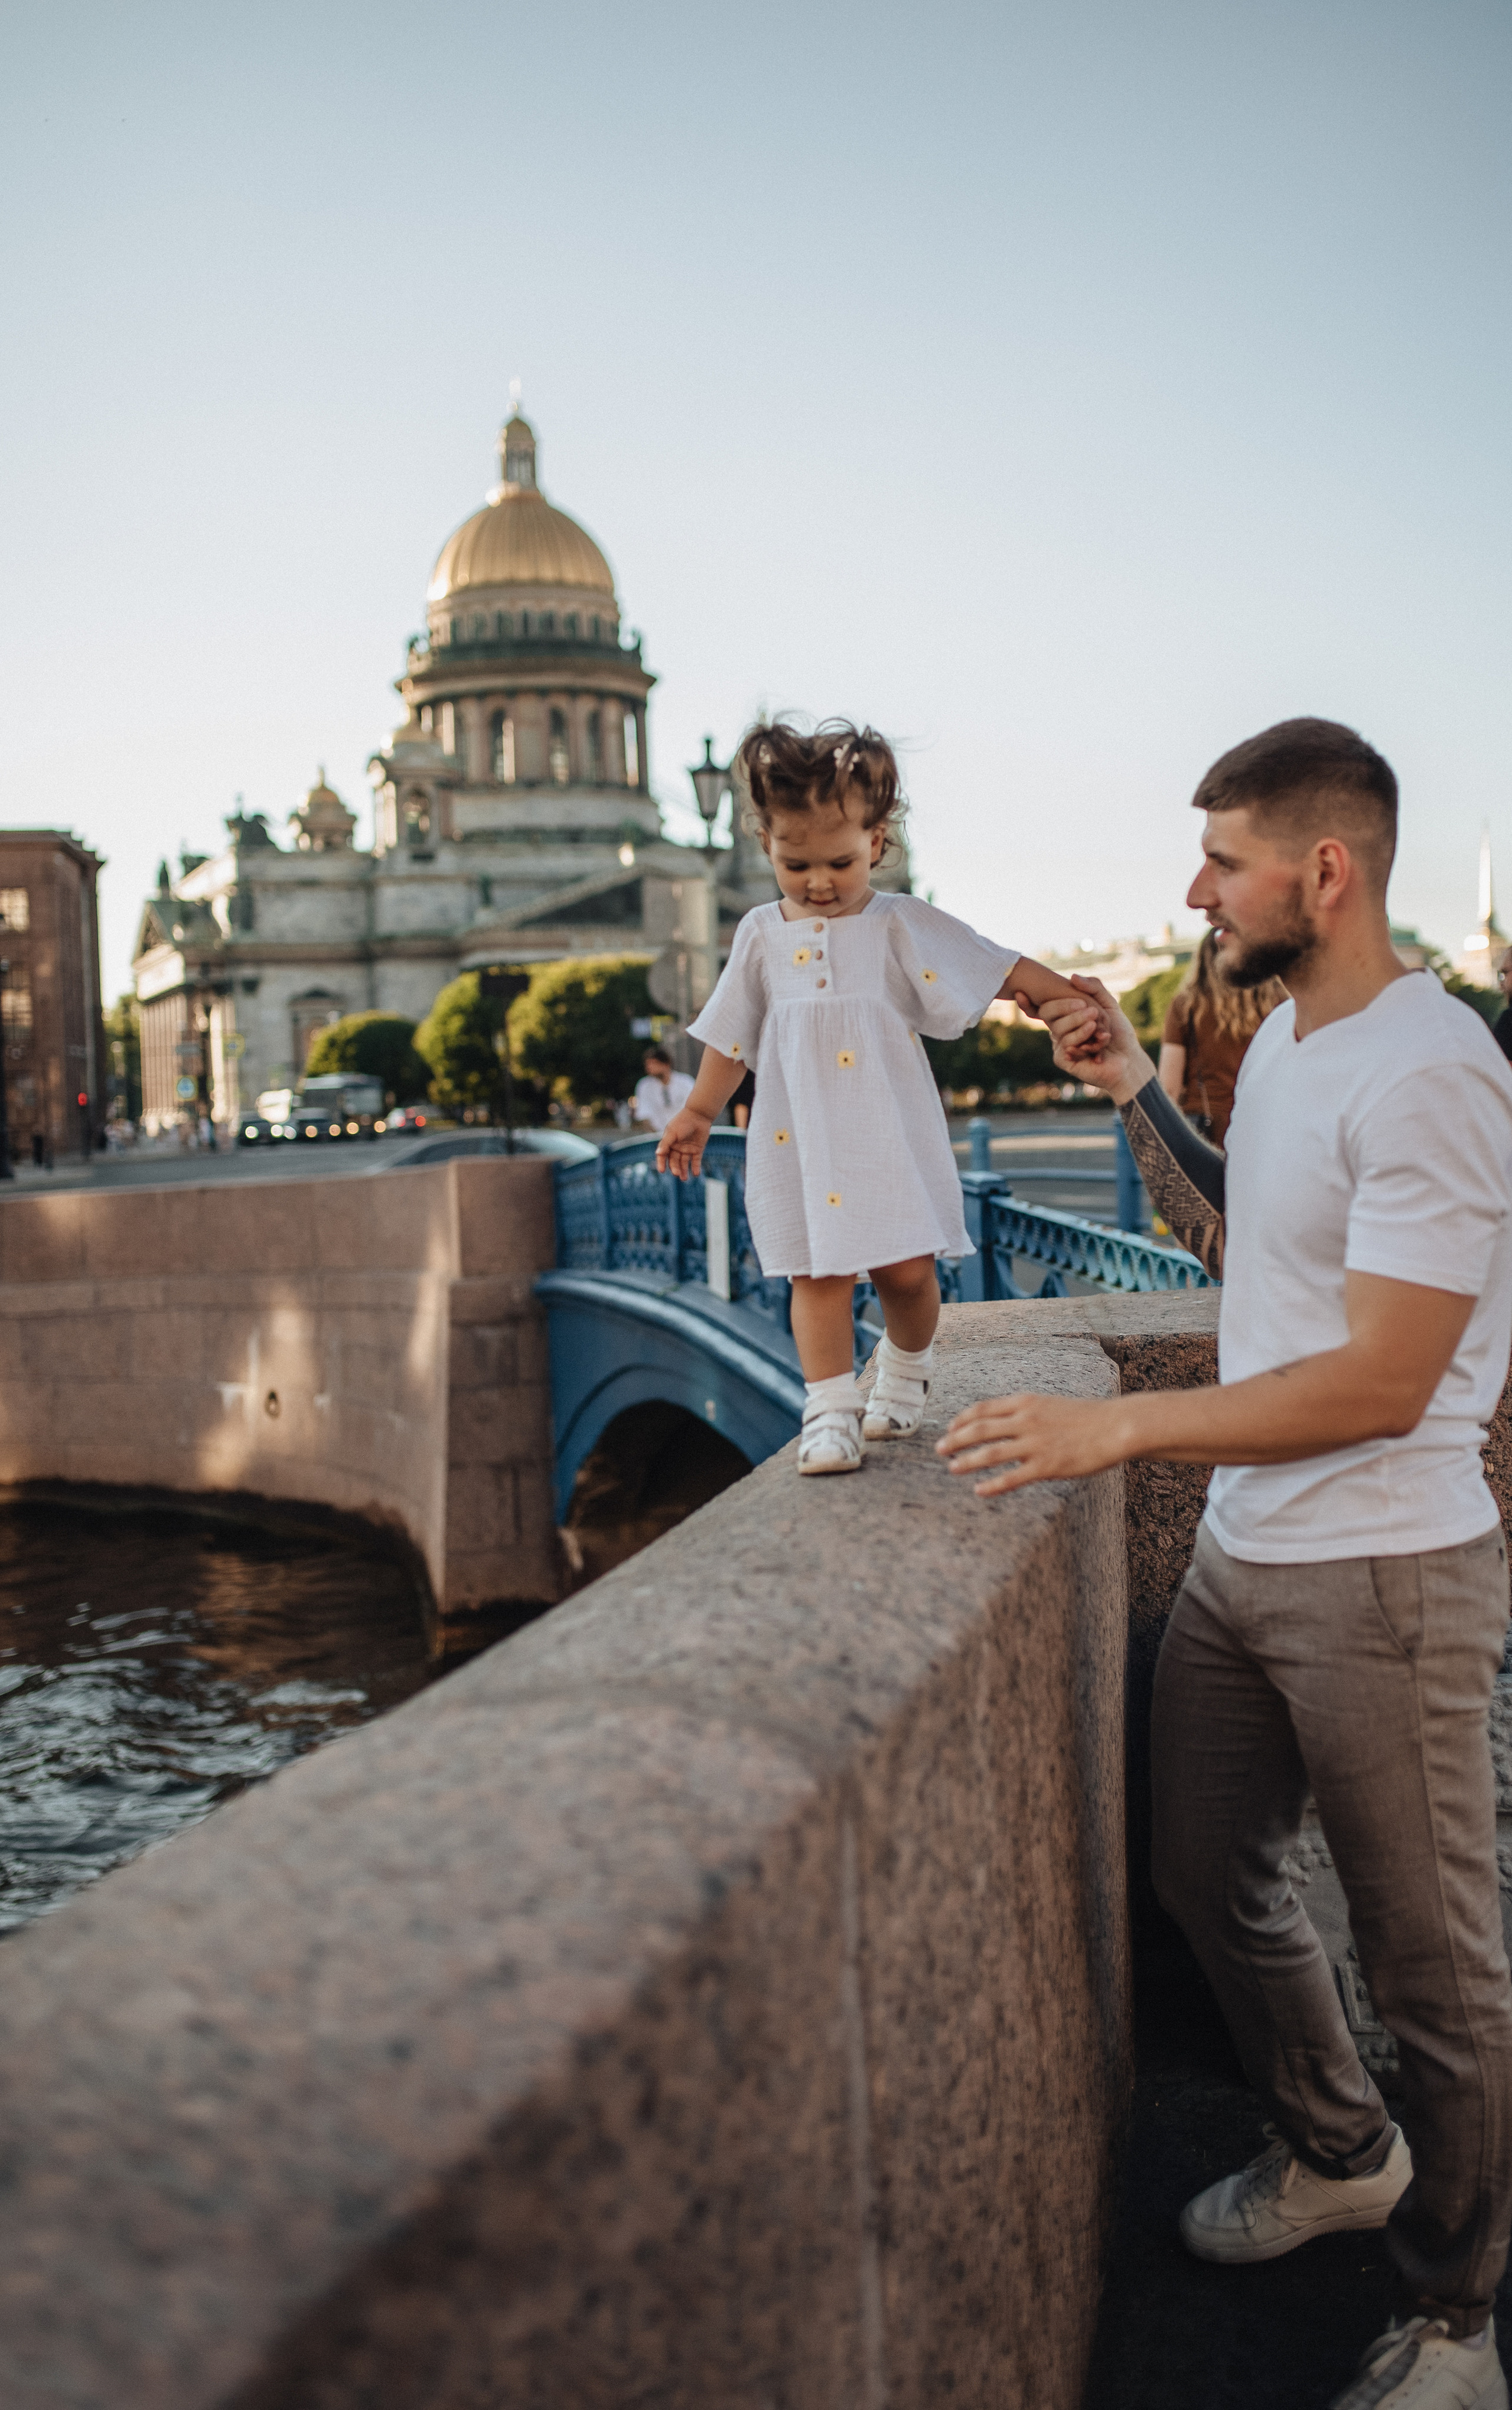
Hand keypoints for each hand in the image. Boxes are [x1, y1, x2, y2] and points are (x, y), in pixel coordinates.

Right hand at [656, 1106, 713, 1179]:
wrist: (699, 1115)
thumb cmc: (683, 1122)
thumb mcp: (672, 1132)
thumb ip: (666, 1143)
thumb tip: (658, 1153)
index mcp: (669, 1143)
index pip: (663, 1155)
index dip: (662, 1163)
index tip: (661, 1171)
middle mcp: (677, 1147)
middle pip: (674, 1161)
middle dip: (675, 1168)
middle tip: (676, 1174)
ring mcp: (687, 1149)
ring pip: (684, 1163)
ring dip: (684, 1171)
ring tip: (685, 1178)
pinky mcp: (697, 1150)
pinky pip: (695, 1161)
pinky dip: (695, 1168)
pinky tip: (695, 1174)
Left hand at [936, 1391, 1132, 1494]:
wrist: (1116, 1427)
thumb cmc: (1086, 1417)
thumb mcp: (1050, 1405)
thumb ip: (1026, 1412)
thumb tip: (1004, 1423)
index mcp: (1026, 1403)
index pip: (983, 1409)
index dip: (962, 1420)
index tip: (950, 1428)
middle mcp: (1026, 1421)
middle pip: (979, 1430)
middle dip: (955, 1440)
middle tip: (939, 1449)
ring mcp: (1035, 1444)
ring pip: (990, 1454)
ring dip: (967, 1462)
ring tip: (952, 1469)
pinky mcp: (1047, 1466)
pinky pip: (1012, 1478)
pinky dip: (992, 1485)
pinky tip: (979, 1491)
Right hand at [1035, 977, 1151, 1101]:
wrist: (1128, 1059)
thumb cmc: (1119, 1032)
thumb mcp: (1108, 1004)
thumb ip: (1093, 987)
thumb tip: (1072, 976)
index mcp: (1065, 1015)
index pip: (1042, 1006)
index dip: (1027, 1002)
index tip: (1019, 993)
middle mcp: (1059, 1029)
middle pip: (1049, 1014)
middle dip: (1069, 1009)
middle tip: (1092, 1012)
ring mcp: (1059, 1044)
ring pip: (1059, 1030)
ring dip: (1082, 1027)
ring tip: (1099, 1028)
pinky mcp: (1063, 1060)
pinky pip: (1066, 1046)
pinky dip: (1085, 1044)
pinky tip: (1099, 1047)